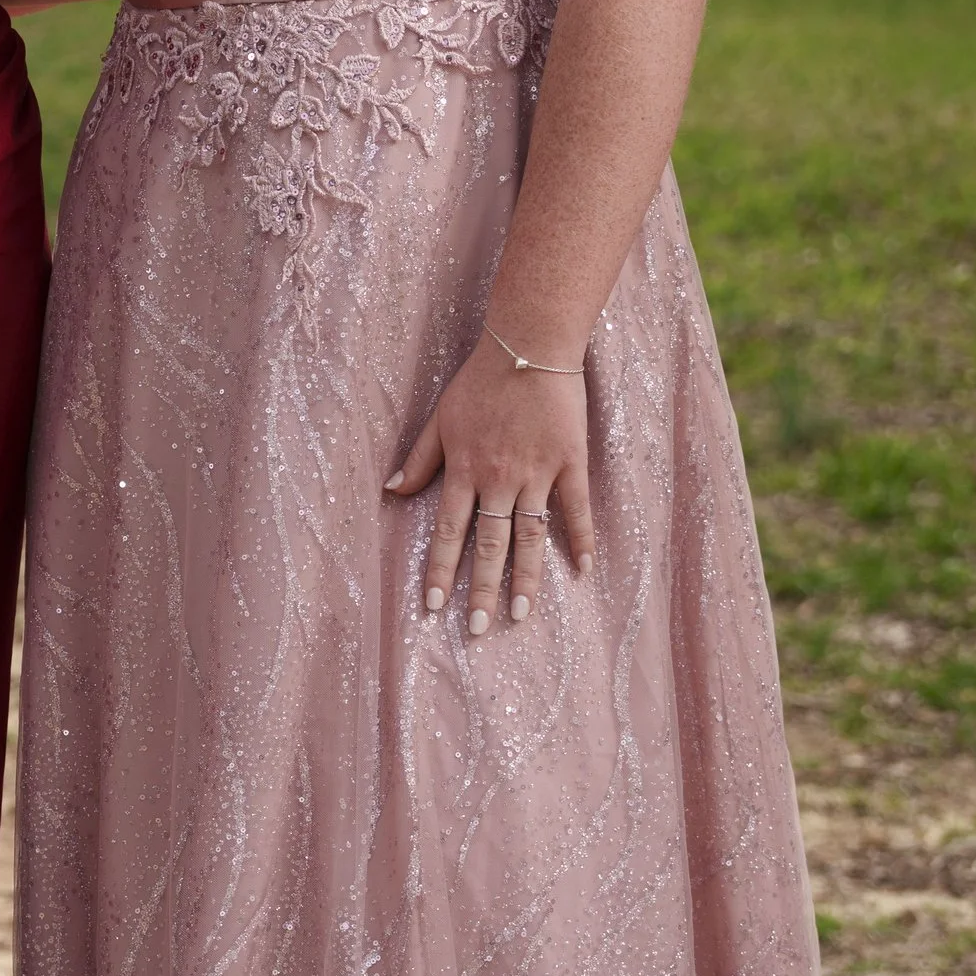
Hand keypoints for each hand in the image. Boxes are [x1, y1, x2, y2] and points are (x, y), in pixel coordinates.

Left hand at [386, 345, 592, 630]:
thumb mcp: (440, 418)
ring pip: (530, 535)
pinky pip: (575, 507)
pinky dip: (580, 538)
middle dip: (483, 590)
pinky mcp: (570, 461)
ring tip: (523, 615)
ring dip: (527, 578)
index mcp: (465, 470)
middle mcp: (499, 478)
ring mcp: (537, 472)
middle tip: (478, 629)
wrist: (528, 345)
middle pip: (489, 544)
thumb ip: (419, 459)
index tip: (435, 608)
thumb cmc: (480, 381)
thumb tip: (392, 493)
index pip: (449, 532)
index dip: (441, 571)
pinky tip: (582, 569)